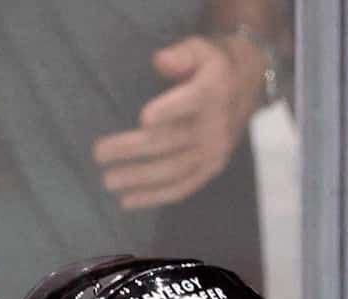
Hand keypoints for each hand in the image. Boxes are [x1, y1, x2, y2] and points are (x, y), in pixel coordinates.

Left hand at [93, 35, 268, 211]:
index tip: (144, 118)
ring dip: (140, 178)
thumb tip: (161, 61)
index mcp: (212, 94)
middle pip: (171, 141)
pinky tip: (129, 200)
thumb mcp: (200, 48)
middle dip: (133, 149)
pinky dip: (156, 196)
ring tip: (108, 181)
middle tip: (99, 154)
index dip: (169, 110)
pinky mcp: (210, 170)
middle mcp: (214, 128)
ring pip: (174, 170)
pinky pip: (183, 187)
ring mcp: (213, 153)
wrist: (248, 87)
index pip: (190, 102)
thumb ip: (181, 54)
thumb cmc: (213, 66)